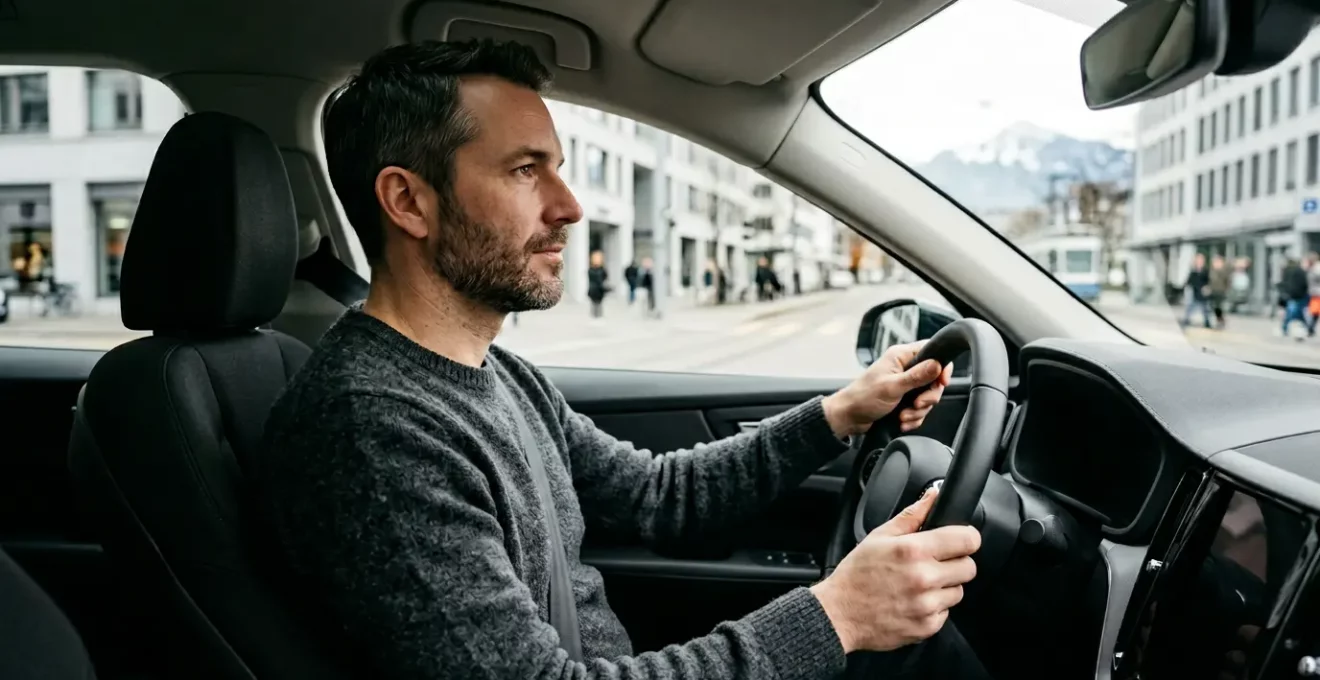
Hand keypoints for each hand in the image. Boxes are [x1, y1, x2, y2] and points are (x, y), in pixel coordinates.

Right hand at [810, 490, 979, 653]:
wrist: (840, 614)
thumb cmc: (856, 575)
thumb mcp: (879, 536)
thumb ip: (912, 515)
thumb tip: (933, 496)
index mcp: (914, 550)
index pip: (967, 540)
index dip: (966, 538)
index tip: (960, 541)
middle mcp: (924, 577)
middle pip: (969, 567)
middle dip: (955, 563)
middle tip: (933, 564)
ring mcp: (927, 605)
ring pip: (958, 591)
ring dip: (944, 587)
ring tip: (919, 584)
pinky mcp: (927, 626)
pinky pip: (946, 612)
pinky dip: (934, 607)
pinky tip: (913, 601)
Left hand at [823, 341, 952, 437]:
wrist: (849, 417)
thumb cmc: (863, 397)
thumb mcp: (892, 387)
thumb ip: (917, 376)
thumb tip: (937, 364)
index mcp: (901, 356)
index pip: (932, 351)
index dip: (942, 367)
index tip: (941, 382)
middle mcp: (905, 368)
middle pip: (934, 379)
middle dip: (928, 397)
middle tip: (916, 404)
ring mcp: (905, 384)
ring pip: (927, 397)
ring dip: (918, 411)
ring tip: (903, 415)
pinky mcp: (904, 399)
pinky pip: (920, 409)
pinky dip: (913, 418)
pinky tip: (902, 421)